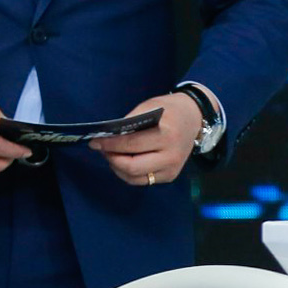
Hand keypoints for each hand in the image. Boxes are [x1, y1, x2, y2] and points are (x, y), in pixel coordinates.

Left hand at [88, 93, 202, 186]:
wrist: (193, 119)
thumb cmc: (168, 110)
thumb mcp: (148, 107)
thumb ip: (129, 123)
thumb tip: (106, 137)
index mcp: (166, 135)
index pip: (131, 144)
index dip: (109, 144)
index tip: (94, 142)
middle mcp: (171, 156)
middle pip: (131, 166)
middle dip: (112, 158)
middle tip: (102, 149)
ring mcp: (171, 169)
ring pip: (135, 177)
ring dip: (118, 167)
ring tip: (111, 154)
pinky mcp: (170, 176)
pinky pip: (142, 180)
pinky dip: (128, 172)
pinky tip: (123, 161)